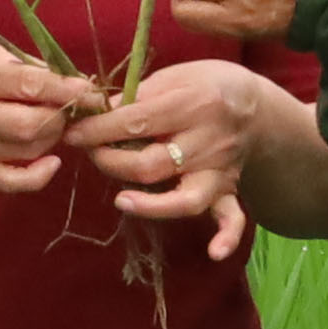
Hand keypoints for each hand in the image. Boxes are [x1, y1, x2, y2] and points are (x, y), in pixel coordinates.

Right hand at [0, 41, 95, 195]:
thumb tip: (74, 82)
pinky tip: (52, 161)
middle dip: (61, 117)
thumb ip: (25, 66)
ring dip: (53, 138)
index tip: (92, 91)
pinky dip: (38, 176)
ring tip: (54, 122)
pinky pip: (9, 182)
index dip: (68, 90)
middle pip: (30, 124)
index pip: (28, 85)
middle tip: (70, 108)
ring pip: (26, 151)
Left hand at [73, 58, 283, 261]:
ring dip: (151, 206)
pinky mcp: (229, 189)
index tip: (73, 134)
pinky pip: (232, 217)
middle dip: (111, 162)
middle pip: (152, 164)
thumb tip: (97, 114)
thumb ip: (139, 96)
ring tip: (122, 201)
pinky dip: (226, 236)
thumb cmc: (206, 84)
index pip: (136, 122)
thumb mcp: (174, 75)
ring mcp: (220, 169)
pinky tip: (214, 253)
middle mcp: (209, 140)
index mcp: (193, 104)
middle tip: (91, 153)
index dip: (98, 130)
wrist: (255, 103)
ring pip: (187, 198)